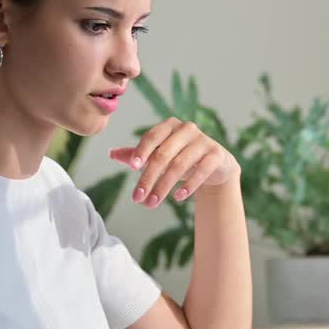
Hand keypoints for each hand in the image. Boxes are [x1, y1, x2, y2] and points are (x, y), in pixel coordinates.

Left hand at [110, 118, 239, 208]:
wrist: (215, 165)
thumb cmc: (182, 157)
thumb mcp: (159, 155)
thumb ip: (137, 154)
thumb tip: (111, 154)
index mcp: (169, 126)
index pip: (152, 137)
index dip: (141, 151)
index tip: (131, 168)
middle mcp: (187, 129)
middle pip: (163, 154)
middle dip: (148, 178)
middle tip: (137, 198)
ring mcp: (203, 141)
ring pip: (180, 164)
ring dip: (164, 186)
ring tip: (153, 203)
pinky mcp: (216, 154)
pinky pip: (201, 170)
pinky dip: (189, 185)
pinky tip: (178, 197)